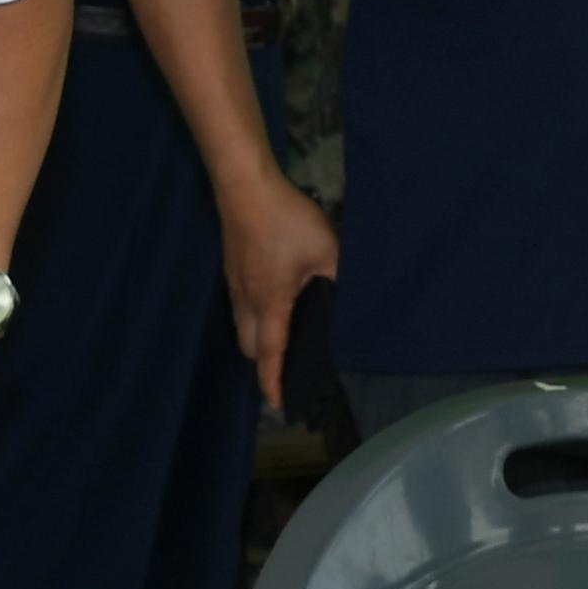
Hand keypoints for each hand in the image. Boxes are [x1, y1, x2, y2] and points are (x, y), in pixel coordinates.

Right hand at [217, 173, 337, 413]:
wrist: (244, 186)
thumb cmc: (287, 220)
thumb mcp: (327, 250)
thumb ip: (341, 278)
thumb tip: (355, 299)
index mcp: (270, 301)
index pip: (269, 352)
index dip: (273, 380)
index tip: (278, 402)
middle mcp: (246, 298)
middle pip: (249, 345)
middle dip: (265, 363)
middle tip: (289, 369)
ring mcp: (235, 282)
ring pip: (242, 325)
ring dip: (259, 339)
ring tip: (286, 341)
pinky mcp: (233, 268)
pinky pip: (241, 305)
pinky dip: (255, 318)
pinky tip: (278, 305)